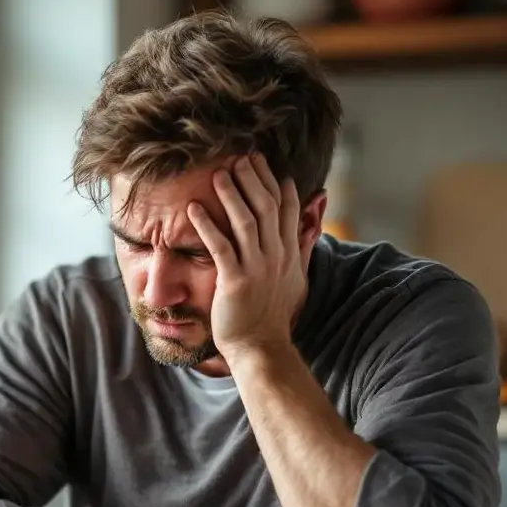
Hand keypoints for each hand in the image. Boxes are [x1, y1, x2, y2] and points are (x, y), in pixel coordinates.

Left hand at [187, 154, 304, 362]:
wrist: (261, 348)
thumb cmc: (272, 314)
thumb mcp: (294, 277)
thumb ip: (301, 247)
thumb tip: (313, 223)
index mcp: (289, 252)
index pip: (286, 208)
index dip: (274, 182)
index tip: (262, 162)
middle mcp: (276, 256)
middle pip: (266, 207)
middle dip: (253, 179)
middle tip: (239, 157)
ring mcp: (257, 268)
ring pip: (245, 222)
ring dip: (231, 195)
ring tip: (218, 174)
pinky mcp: (236, 282)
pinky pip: (221, 247)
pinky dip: (207, 225)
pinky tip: (193, 209)